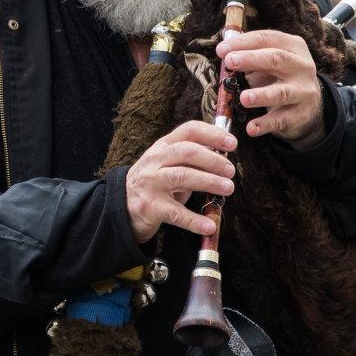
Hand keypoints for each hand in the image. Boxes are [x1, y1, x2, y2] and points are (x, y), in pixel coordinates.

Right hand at [126, 121, 236, 243]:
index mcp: (163, 146)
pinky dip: (195, 221)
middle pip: (186, 152)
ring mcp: (151, 183)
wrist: (123, 204)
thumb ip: (192, 158)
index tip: (232, 143)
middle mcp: (155, 161)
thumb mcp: (169, 162)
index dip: (212, 134)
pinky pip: (176, 213)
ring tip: (228, 188)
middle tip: (230, 171)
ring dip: (209, 182)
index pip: (188, 131)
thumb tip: (224, 155)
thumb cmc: (156, 181)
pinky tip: (210, 225)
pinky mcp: (150, 207)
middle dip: (212, 160)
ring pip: (182, 177)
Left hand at [216, 29, 324, 150]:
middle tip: (230, 62)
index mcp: (293, 46)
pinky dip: (265, 124)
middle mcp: (302, 66)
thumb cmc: (279, 76)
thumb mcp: (269, 60)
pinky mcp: (301, 114)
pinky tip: (251, 128)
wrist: (308, 104)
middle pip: (276, 59)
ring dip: (261, 95)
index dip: (243, 43)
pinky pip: (281, 119)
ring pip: (281, 92)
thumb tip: (223, 51)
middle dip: (251, 59)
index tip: (221, 49)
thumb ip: (249, 54)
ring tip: (243, 98)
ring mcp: (304, 91)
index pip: (267, 39)